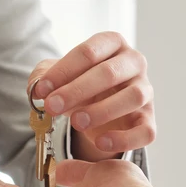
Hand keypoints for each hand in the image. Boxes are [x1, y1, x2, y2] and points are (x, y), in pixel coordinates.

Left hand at [30, 32, 155, 161]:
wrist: (97, 107)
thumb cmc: (79, 84)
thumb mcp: (58, 75)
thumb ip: (43, 76)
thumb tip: (36, 89)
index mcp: (112, 43)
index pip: (89, 52)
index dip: (63, 71)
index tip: (41, 90)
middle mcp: (134, 62)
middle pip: (110, 72)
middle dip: (77, 90)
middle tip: (52, 106)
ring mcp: (145, 90)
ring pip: (133, 97)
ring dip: (102, 111)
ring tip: (76, 122)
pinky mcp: (149, 119)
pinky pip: (146, 130)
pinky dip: (124, 138)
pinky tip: (100, 142)